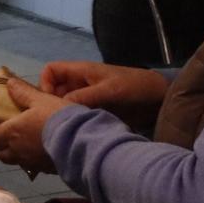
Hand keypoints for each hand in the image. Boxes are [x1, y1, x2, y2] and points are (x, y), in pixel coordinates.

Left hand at [0, 75, 74, 174]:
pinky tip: (46, 152)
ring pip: (18, 162)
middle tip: (17, 137)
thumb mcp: (40, 99)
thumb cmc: (57, 117)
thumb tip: (9, 84)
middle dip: (5, 147)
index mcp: (12, 133)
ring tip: (32, 145)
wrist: (80, 140)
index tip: (6, 126)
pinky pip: (35, 167)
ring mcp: (31, 163)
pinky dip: (36, 162)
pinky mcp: (45, 171)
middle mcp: (17, 151)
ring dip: (20, 155)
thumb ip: (23, 93)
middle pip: (2, 154)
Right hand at [38, 60, 169, 121]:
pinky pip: (78, 113)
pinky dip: (74, 121)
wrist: (159, 98)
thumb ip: (84, 96)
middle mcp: (80, 83)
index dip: (45, 83)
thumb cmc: (134, 87)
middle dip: (52, 102)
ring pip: (65, 103)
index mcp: (80, 71)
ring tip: (64, 128)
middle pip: (55, 89)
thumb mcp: (109, 90)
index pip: (51, 71)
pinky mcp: (95, 109)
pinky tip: (75, 132)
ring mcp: (87, 96)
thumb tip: (59, 107)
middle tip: (54, 120)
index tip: (49, 101)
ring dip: (64, 114)